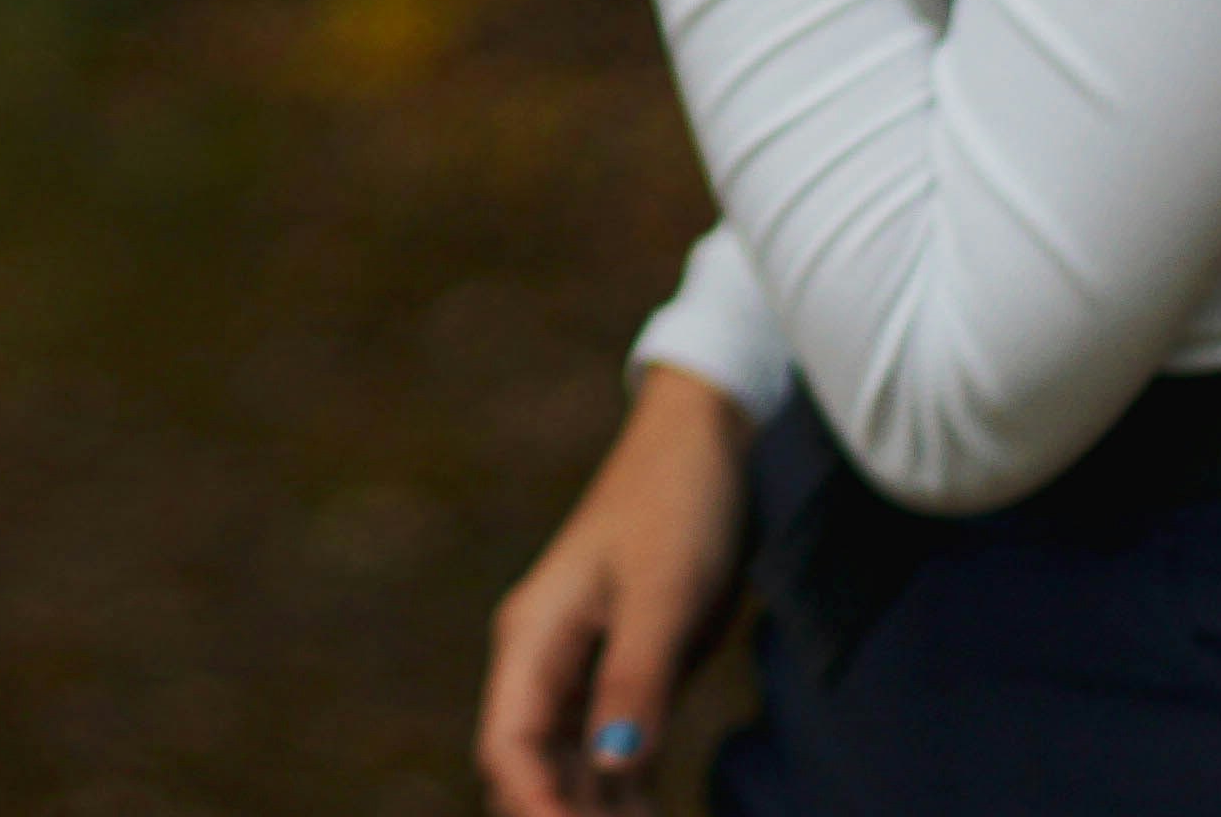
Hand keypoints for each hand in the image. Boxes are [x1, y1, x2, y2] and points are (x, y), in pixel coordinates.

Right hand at [479, 362, 756, 816]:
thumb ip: (635, 681)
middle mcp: (545, 662)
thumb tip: (615, 768)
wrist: (711, 442)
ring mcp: (584, 671)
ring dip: (597, 813)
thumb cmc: (678, 503)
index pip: (509, 746)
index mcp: (532, 638)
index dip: (534, 808)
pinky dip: (629, 796)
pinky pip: (615, 755)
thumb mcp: (662, 592)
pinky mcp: (626, 674)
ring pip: (574, 771)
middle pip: (531, 770)